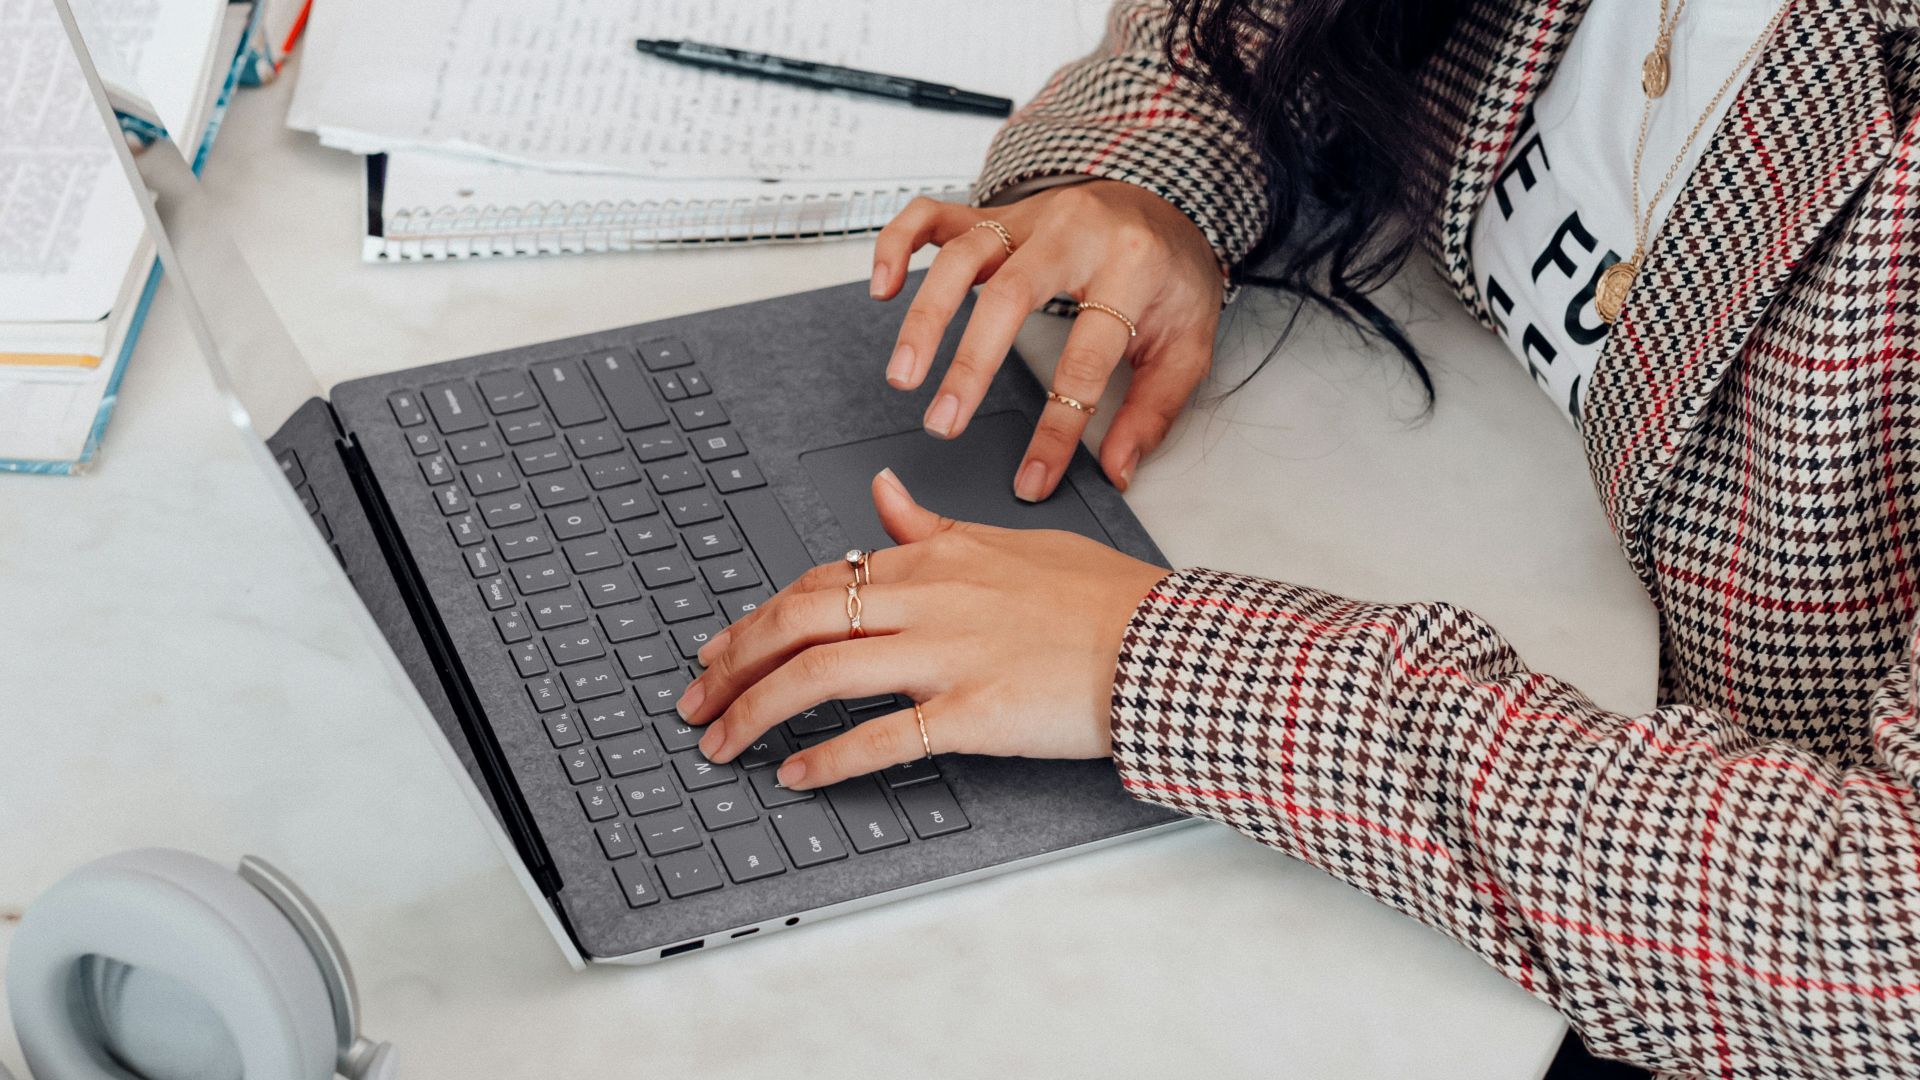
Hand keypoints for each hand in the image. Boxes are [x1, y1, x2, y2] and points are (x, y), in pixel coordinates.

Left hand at [676, 468, 1169, 789]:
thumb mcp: (1008, 541)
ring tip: (721, 742)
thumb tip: (883, 495)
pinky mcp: (973, 712)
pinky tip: (794, 774)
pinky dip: (827, 757)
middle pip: (797, 621)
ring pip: (820, 672)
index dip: (757, 619)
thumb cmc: (1097, 597)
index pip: (819, 582)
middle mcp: (927, 600)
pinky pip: (881, 736)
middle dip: (732, 663)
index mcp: (933, 558)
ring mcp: (946, 656)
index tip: (723, 649)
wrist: (1161, 643)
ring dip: (756, 710)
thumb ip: (934, 527)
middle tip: (695, 699)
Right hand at [870, 181, 1223, 501]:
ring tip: (903, 374)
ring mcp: (1028, 218)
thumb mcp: (1187, 345)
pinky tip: (884, 288)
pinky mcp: (996, 213)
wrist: (1168, 206)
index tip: (1032, 478)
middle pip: (1011, 295)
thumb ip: (1153, 410)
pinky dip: (899, 244)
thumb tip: (1117, 469)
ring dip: (926, 317)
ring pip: (962, 255)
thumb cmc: (1171, 277)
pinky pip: (934, 214)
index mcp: (1131, 266)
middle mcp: (1074, 232)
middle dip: (971, 364)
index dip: (1057, 428)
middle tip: (943, 422)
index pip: (1085, 359)